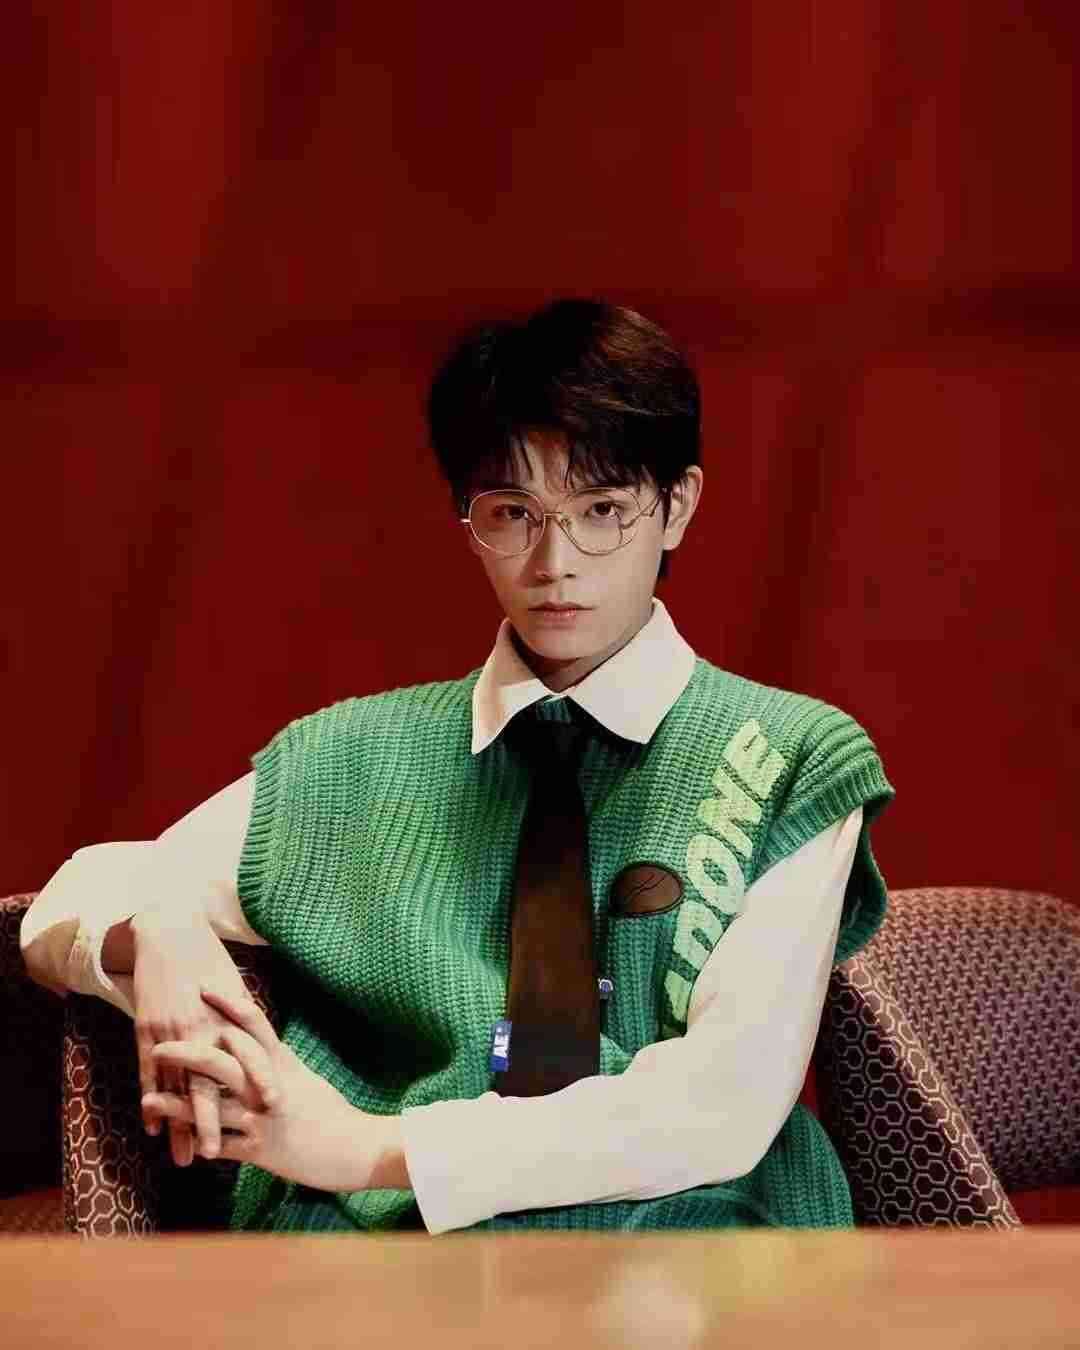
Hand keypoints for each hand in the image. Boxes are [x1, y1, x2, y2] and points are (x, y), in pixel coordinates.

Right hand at [130, 907, 252, 1165]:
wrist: (169, 932)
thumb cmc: (210, 958)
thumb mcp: (235, 984)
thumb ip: (246, 1019)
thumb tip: (266, 1047)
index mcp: (228, 1012)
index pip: (247, 1052)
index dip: (260, 1078)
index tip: (274, 1105)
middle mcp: (200, 1025)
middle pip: (207, 1079)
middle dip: (211, 1118)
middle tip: (219, 1152)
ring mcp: (170, 1029)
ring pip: (175, 1085)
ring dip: (178, 1124)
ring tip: (185, 1159)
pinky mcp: (146, 1029)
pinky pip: (147, 1072)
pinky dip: (151, 1101)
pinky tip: (153, 1130)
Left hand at [142, 988, 405, 1192]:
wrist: (357, 1147)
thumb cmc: (333, 1112)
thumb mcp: (306, 1079)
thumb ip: (278, 1063)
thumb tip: (259, 1045)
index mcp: (282, 1064)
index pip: (253, 1025)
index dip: (227, 1005)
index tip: (204, 986)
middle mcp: (270, 1086)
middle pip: (223, 1061)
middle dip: (187, 1052)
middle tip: (159, 1045)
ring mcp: (264, 1118)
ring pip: (213, 1106)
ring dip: (177, 1104)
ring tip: (149, 1100)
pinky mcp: (262, 1151)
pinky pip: (224, 1146)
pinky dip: (201, 1143)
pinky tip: (178, 1143)